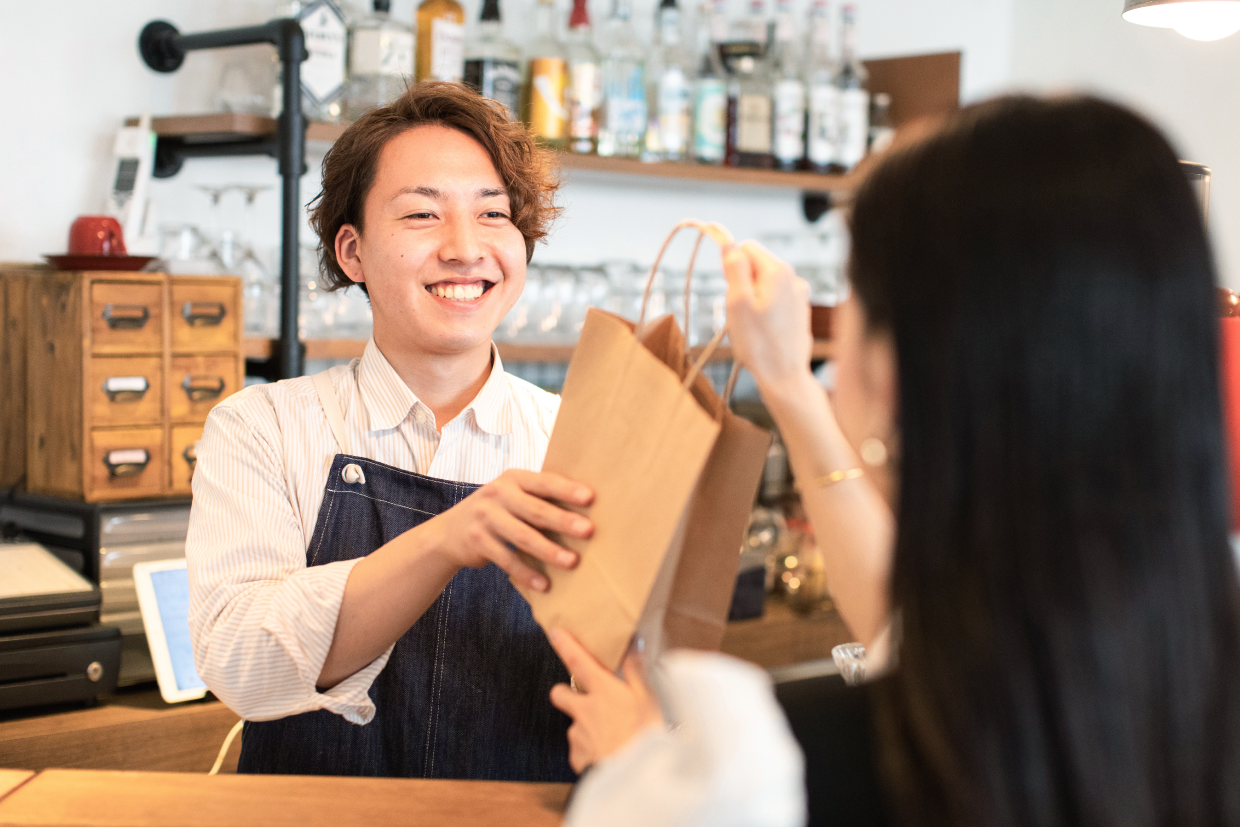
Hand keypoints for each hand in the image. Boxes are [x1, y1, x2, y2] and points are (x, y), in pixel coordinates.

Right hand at [420, 470, 593, 592]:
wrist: (449, 532)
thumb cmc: (498, 513)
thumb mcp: (513, 497)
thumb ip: (540, 499)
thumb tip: (587, 512)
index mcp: (514, 478)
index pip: (544, 482)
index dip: (567, 489)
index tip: (591, 498)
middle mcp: (497, 493)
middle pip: (535, 509)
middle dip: (563, 520)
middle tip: (588, 531)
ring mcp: (485, 517)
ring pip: (522, 536)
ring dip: (549, 550)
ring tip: (572, 562)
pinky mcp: (477, 541)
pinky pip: (506, 559)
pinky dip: (526, 573)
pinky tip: (544, 584)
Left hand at [548, 628, 663, 773]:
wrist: (636, 779)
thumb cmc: (645, 736)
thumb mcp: (648, 698)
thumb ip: (636, 670)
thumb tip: (634, 643)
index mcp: (602, 691)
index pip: (578, 661)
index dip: (565, 645)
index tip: (555, 632)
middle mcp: (584, 710)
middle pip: (560, 693)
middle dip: (565, 692)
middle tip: (582, 696)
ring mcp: (578, 735)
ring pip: (574, 724)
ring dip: (585, 727)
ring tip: (611, 736)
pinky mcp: (578, 758)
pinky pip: (580, 750)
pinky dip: (590, 750)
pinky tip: (607, 754)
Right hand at [722, 241, 813, 394]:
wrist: (785, 377)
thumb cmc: (759, 344)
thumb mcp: (738, 303)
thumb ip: (734, 268)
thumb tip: (729, 243)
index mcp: (777, 271)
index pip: (746, 247)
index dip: (731, 264)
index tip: (728, 289)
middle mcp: (793, 278)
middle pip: (756, 266)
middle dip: (741, 284)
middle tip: (739, 313)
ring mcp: (798, 296)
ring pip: (763, 285)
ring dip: (752, 299)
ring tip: (751, 326)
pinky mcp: (799, 312)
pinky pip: (774, 300)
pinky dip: (764, 311)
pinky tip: (763, 332)